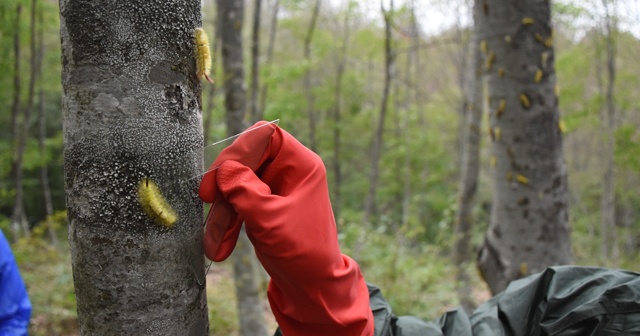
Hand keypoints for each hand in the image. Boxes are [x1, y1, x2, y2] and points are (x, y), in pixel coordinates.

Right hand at [199, 122, 372, 335]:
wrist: (312, 286)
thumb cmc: (302, 252)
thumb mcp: (269, 221)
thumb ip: (244, 191)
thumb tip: (223, 169)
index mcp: (301, 165)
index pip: (265, 136)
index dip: (238, 151)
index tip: (218, 177)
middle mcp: (289, 171)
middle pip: (246, 160)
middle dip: (225, 187)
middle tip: (206, 201)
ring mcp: (276, 188)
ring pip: (237, 184)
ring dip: (222, 213)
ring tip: (214, 244)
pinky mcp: (265, 205)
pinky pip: (238, 202)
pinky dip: (227, 222)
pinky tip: (219, 246)